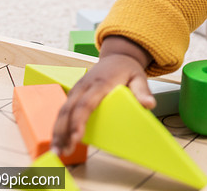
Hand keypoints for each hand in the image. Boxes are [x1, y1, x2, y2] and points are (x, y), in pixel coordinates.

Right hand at [51, 36, 154, 156]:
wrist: (117, 56)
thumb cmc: (127, 69)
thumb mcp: (139, 77)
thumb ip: (142, 91)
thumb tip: (148, 105)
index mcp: (100, 83)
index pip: (86, 104)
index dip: (79, 121)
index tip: (77, 138)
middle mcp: (84, 86)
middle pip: (68, 110)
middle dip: (63, 132)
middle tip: (63, 151)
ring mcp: (77, 89)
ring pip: (62, 111)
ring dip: (58, 132)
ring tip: (58, 151)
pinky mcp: (73, 94)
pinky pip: (63, 111)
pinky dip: (59, 126)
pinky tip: (59, 141)